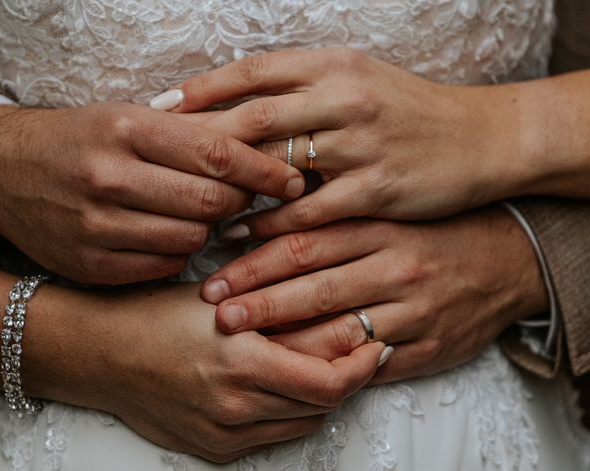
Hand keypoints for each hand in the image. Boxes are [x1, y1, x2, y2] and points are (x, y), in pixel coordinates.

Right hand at [0, 103, 304, 283]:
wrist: (6, 171)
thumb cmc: (83, 139)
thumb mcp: (130, 118)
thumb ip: (191, 135)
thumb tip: (261, 152)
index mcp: (126, 130)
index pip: (217, 154)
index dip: (265, 170)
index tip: (293, 181)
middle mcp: (109, 177)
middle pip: (210, 202)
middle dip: (237, 202)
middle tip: (241, 197)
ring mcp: (97, 226)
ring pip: (190, 240)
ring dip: (207, 230)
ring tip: (198, 214)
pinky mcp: (91, 264)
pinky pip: (164, 266)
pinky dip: (178, 253)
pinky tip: (167, 235)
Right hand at [28, 283, 384, 461]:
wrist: (101, 353)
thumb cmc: (155, 315)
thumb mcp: (220, 297)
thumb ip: (277, 308)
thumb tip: (333, 305)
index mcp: (241, 360)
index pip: (329, 380)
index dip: (363, 366)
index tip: (376, 345)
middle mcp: (236, 405)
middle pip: (322, 403)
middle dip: (350, 378)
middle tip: (360, 352)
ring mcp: (225, 433)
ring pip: (303, 423)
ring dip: (322, 397)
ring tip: (325, 366)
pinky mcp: (214, 449)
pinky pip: (274, 438)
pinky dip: (292, 415)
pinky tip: (287, 388)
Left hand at [170, 48, 535, 237]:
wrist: (482, 138)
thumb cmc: (410, 112)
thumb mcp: (359, 81)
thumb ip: (305, 88)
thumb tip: (245, 100)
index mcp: (334, 65)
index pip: (253, 71)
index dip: (201, 89)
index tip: (160, 110)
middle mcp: (343, 97)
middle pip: (254, 116)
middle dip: (202, 142)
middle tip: (160, 165)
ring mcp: (361, 143)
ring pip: (277, 165)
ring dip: (230, 188)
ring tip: (192, 207)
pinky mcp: (376, 189)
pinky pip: (309, 210)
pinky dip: (270, 223)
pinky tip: (240, 234)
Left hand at [200, 207, 547, 382]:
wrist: (510, 257)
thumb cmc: (436, 229)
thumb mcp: (389, 207)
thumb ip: (335, 215)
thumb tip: (266, 222)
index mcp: (380, 225)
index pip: (304, 241)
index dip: (255, 257)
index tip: (218, 267)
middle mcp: (394, 266)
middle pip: (312, 286)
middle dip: (257, 301)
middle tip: (215, 311)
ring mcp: (414, 310)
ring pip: (337, 330)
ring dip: (284, 338)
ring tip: (241, 343)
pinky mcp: (430, 346)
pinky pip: (371, 365)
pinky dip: (331, 369)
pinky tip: (297, 372)